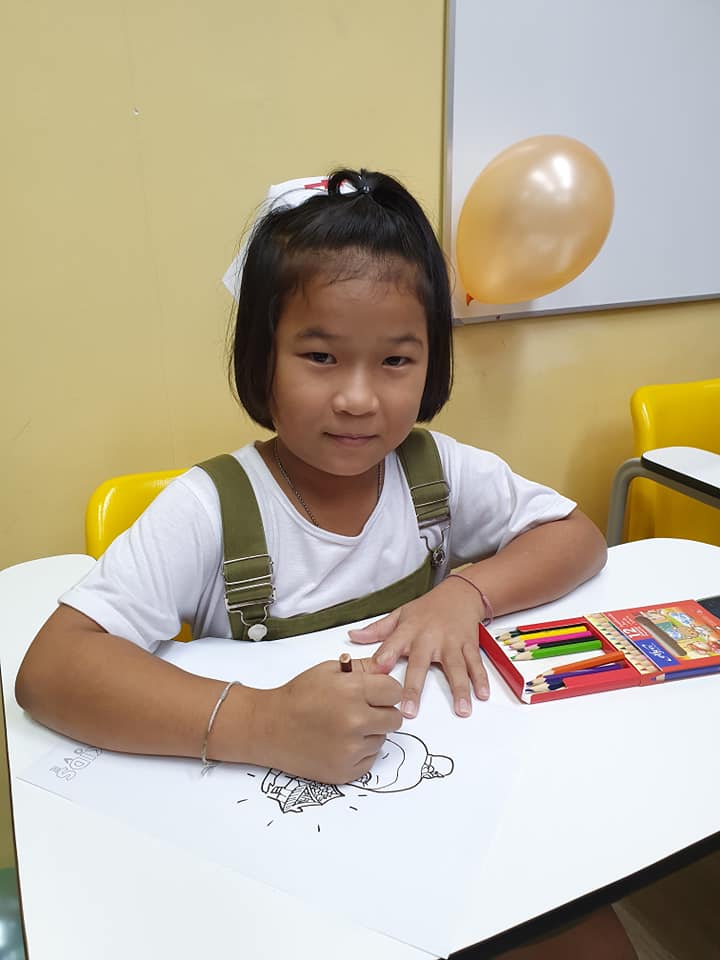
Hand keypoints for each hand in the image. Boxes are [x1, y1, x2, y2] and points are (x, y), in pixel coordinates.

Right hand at [257, 659, 402, 783]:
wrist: (269, 728)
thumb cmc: (298, 697)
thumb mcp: (328, 671)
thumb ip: (362, 669)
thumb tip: (387, 669)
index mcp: (353, 691)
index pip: (395, 692)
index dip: (386, 691)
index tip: (377, 694)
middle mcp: (356, 721)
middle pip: (395, 718)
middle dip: (383, 712)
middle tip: (363, 710)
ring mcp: (351, 749)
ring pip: (382, 739)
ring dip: (370, 733)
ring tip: (343, 726)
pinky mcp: (346, 771)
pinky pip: (370, 759)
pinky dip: (360, 752)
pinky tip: (339, 742)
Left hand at [348, 579, 489, 718]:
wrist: (459, 594)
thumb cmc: (427, 608)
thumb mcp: (400, 614)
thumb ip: (378, 630)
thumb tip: (353, 638)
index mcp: (409, 630)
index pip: (392, 645)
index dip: (384, 657)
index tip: (376, 674)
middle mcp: (430, 637)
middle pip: (421, 664)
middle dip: (415, 687)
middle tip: (409, 710)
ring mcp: (451, 642)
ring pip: (456, 667)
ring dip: (460, 688)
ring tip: (461, 709)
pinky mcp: (469, 645)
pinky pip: (476, 663)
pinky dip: (481, 679)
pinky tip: (482, 695)